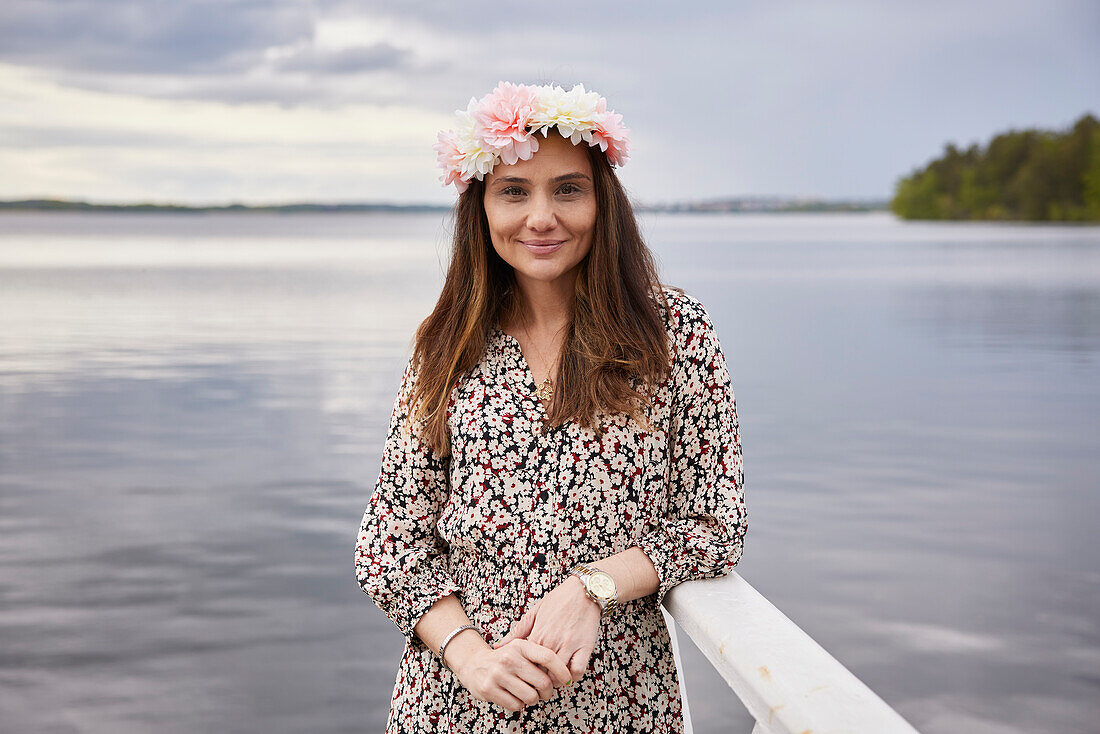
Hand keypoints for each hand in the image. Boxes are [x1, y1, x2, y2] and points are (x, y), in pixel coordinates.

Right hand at [453, 640, 571, 712]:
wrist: (473, 664)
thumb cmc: (504, 658)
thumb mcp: (520, 648)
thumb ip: (539, 655)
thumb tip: (565, 671)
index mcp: (520, 646)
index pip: (548, 657)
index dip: (562, 671)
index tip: (567, 680)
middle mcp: (509, 658)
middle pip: (543, 682)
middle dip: (547, 692)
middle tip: (544, 692)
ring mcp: (498, 674)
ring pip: (531, 697)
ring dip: (533, 699)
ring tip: (527, 693)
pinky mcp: (489, 689)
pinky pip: (516, 705)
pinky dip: (519, 705)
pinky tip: (514, 696)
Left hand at [493, 576, 600, 682]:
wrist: (583, 591)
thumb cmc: (558, 600)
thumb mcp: (534, 613)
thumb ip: (517, 632)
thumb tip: (498, 646)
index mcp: (537, 635)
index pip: (525, 664)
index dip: (524, 674)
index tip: (525, 677)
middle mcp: (552, 642)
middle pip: (541, 673)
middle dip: (539, 682)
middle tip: (539, 684)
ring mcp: (569, 645)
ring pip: (558, 675)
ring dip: (555, 681)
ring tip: (553, 680)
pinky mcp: (585, 647)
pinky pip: (578, 670)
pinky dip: (573, 676)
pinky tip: (569, 673)